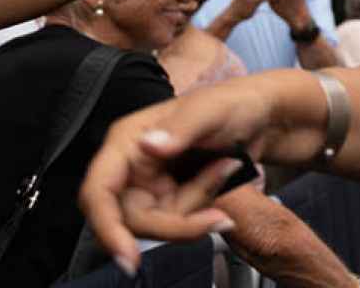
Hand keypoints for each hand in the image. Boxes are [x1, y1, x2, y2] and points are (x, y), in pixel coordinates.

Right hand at [80, 80, 289, 273]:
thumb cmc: (232, 103)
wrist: (260, 117)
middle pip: (132, 219)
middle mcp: (132, 166)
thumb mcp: (209, 109)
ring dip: (198, 204)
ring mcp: (150, 185)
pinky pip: (180, 221)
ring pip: (161, 223)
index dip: (106, 225)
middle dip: (176, 222)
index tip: (129, 256)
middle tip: (217, 214)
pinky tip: (221, 175)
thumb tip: (148, 145)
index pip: (99, 189)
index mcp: (127, 140)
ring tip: (225, 168)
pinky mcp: (169, 199)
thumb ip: (180, 128)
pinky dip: (204, 208)